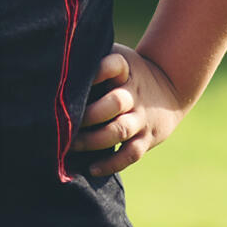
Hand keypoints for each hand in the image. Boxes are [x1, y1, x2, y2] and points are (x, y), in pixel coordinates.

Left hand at [68, 43, 185, 175]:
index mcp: (126, 69)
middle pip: (115, 102)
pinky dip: (111, 164)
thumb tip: (55, 64)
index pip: (114, 65)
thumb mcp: (118, 58)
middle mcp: (134, 93)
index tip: (74, 79)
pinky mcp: (147, 138)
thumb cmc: (129, 73)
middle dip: (89, 114)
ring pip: (120, 130)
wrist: (170, 88)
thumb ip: (95, 60)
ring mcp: (142, 117)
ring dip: (94, 140)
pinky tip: (91, 168)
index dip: (98, 70)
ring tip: (71, 145)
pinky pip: (131, 154)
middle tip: (65, 122)